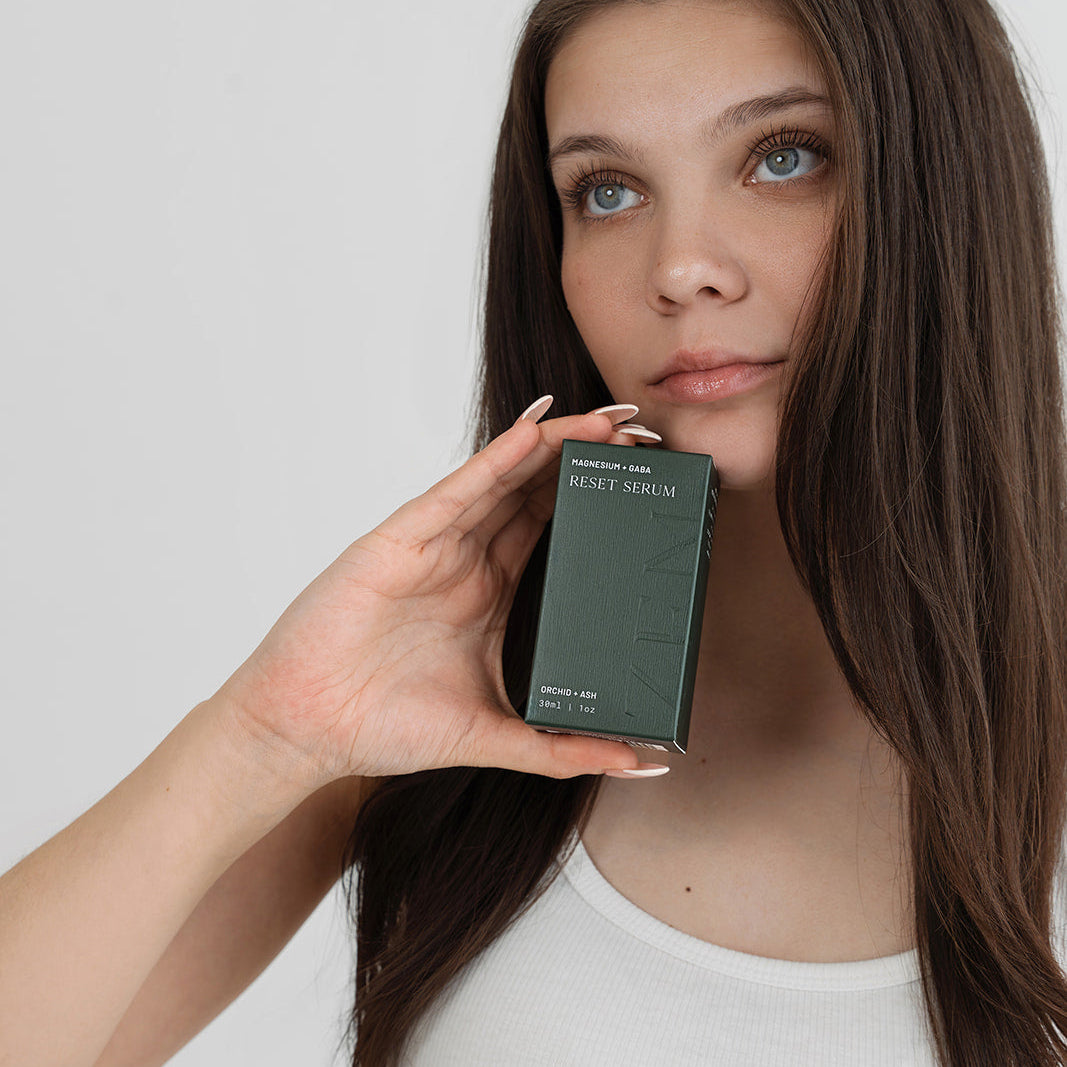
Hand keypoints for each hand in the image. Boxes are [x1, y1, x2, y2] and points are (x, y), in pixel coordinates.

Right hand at [212, 398, 665, 791]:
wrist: (307, 730)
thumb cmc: (385, 726)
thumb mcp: (497, 734)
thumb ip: (566, 749)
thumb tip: (643, 764)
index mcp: (490, 592)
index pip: (556, 529)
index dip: (600, 502)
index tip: (647, 484)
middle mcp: (467, 559)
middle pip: (537, 492)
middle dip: (588, 460)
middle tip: (642, 435)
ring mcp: (435, 545)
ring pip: (504, 479)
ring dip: (555, 446)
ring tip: (606, 420)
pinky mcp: (400, 540)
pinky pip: (458, 491)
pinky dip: (497, 460)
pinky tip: (535, 432)